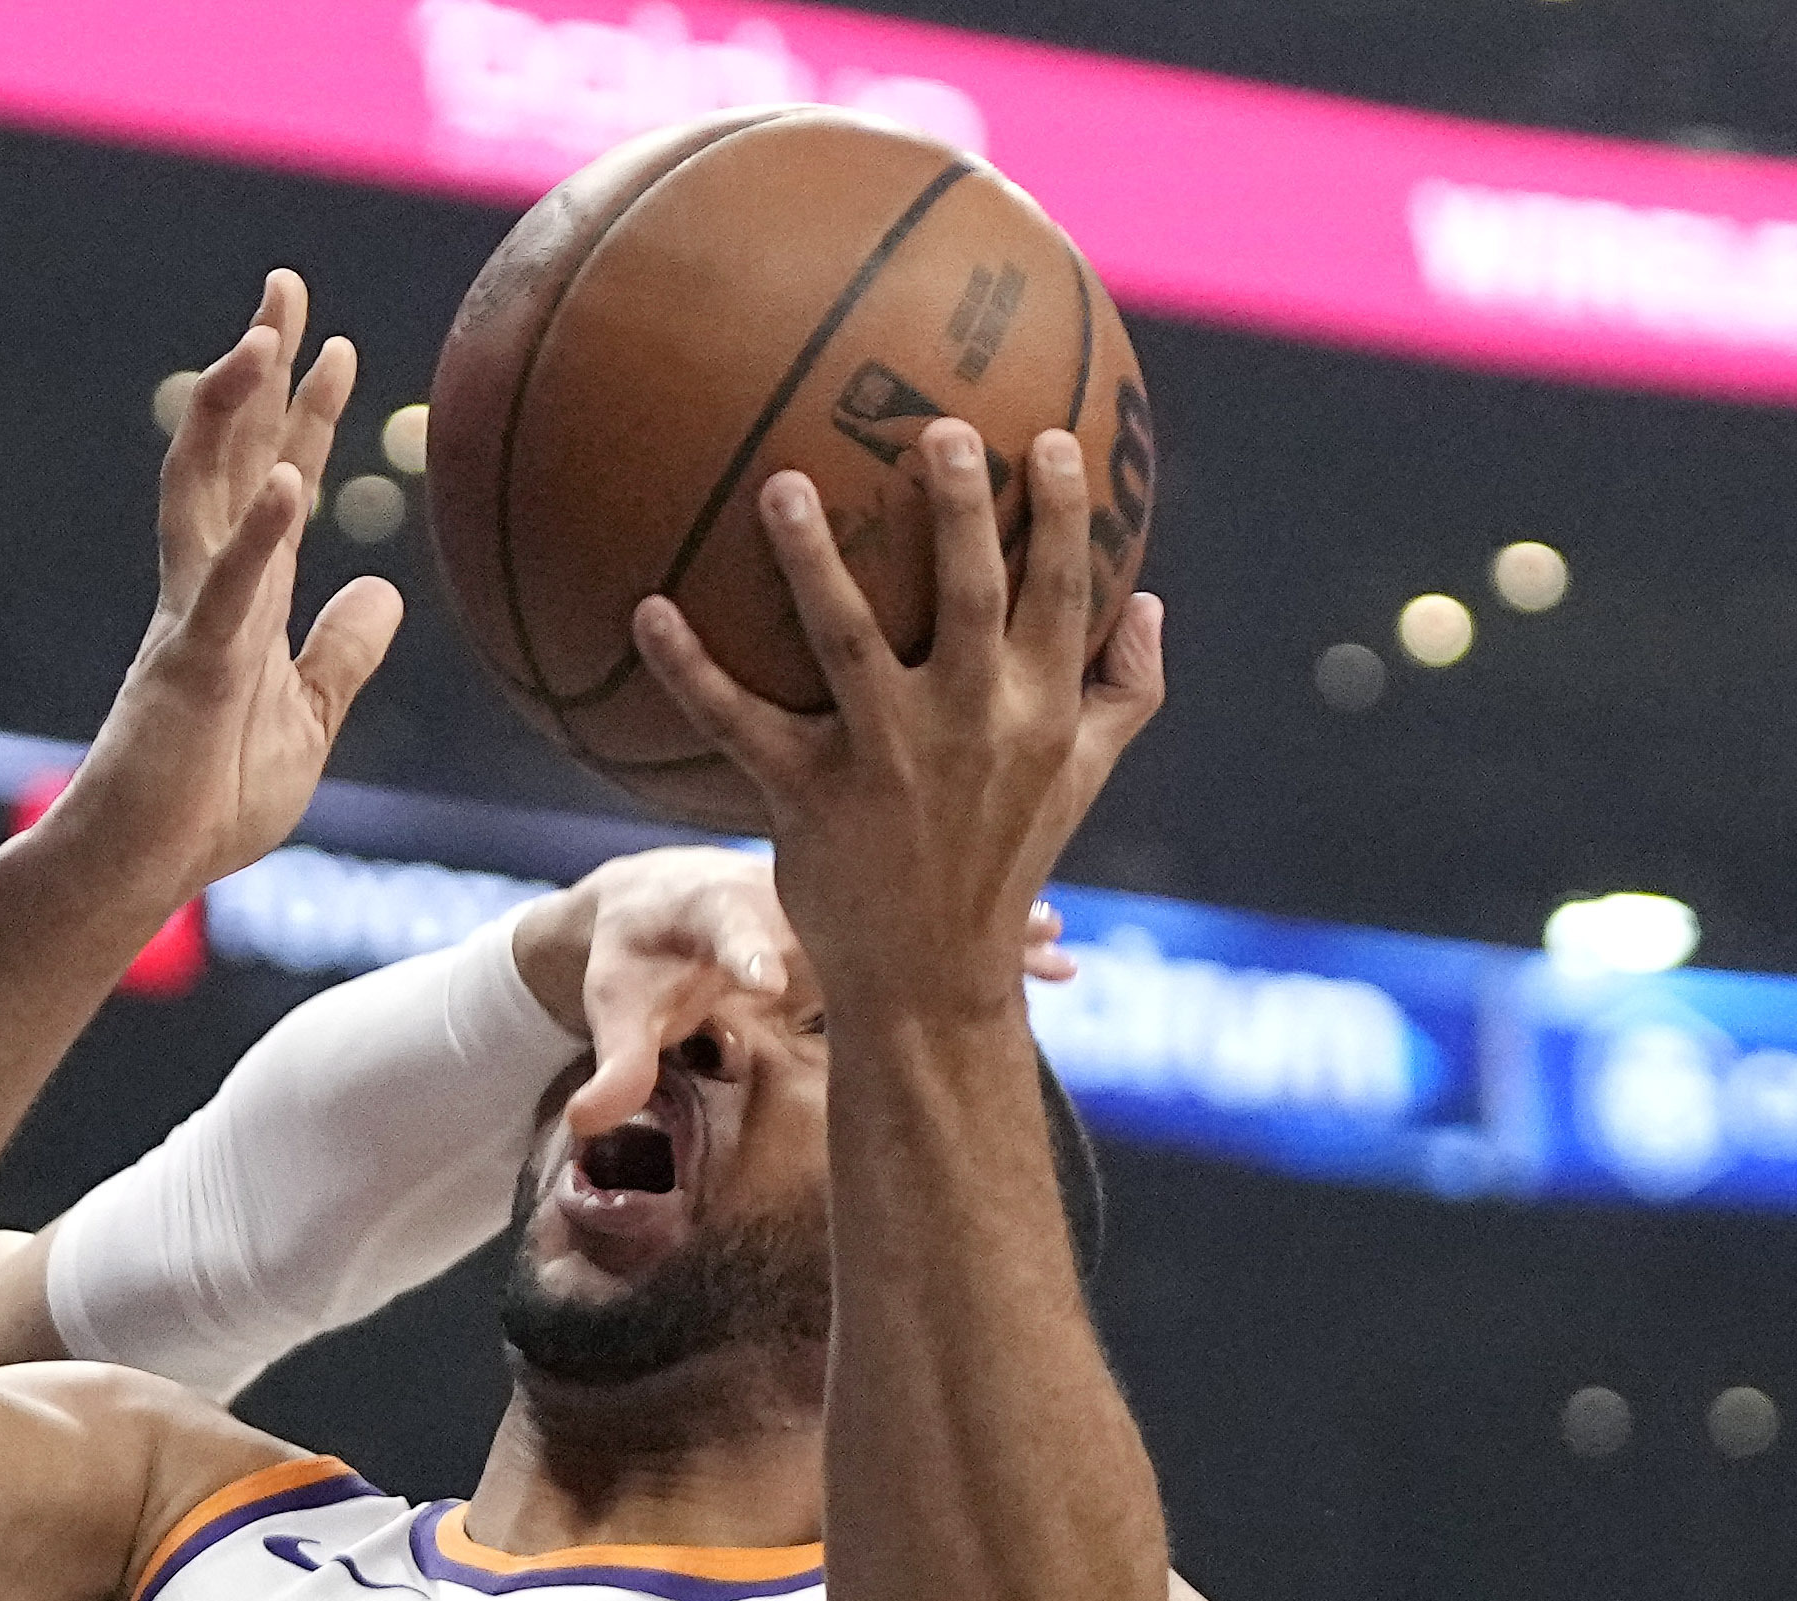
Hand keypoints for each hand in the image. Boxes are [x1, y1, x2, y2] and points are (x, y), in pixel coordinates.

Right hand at [44, 272, 403, 909]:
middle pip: (230, 457)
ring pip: (207, 495)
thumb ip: (341, 655)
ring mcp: (193, 622)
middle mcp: (208, 590)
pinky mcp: (191, 669)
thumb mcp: (307, 721)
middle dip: (257, 373)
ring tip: (260, 341)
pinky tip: (286, 478)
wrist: (141, 868)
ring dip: (233, 416)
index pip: (278, 487)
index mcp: (241, 602)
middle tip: (284, 287)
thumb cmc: (208, 804)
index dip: (307, 417)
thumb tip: (384, 590)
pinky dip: (259, 534)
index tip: (338, 347)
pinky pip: (228, 590)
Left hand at [520, 848, 1074, 1133]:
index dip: (747, 953)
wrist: (653, 898)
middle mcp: (778, 883)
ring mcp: (831, 885)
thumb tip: (589, 1127)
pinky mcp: (862, 902)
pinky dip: (991, 929)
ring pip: (909, 894)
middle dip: (904, 920)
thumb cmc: (631, 962)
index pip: (725, 929)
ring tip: (1054, 941)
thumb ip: (613, 1066)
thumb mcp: (614, 1008)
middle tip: (972, 946)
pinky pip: (934, 910)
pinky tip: (1062, 955)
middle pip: (845, 897)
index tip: (772, 982)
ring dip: (977, 920)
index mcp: (705, 907)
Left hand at [630, 420, 1162, 1023]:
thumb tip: (1152, 601)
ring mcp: (885, 758)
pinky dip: (689, 668)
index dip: (1066, 515)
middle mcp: (968, 724)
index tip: (1053, 441)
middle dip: (961, 510)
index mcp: (1038, 710)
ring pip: (846, 642)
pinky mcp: (807, 795)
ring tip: (782, 485)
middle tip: (939, 426)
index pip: (1064, 593)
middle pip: (971, 596)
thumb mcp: (1081, 779)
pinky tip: (645, 610)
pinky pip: (738, 721)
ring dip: (811, 561)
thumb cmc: (1004, 860)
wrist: (931, 978)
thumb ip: (1124, 691)